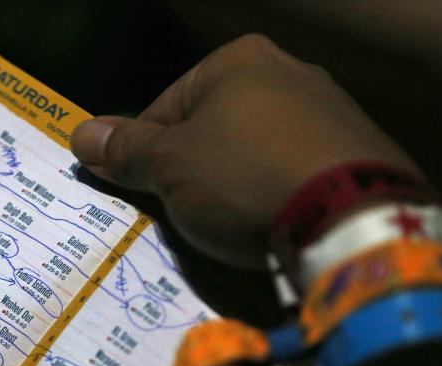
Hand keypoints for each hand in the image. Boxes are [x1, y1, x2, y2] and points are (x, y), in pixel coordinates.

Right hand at [71, 34, 418, 267]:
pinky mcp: (361, 153)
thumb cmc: (243, 179)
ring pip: (255, 153)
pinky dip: (278, 197)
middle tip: (182, 215)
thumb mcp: (170, 167)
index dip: (142, 155)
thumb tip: (80, 134)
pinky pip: (297, 174)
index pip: (164, 109)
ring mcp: (332, 112)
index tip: (137, 194)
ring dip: (234, 186)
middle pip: (213, 130)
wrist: (352, 218)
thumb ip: (126, 150)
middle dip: (191, 172)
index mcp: (238, 62)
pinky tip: (274, 225)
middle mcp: (289, 73)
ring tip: (230, 227)